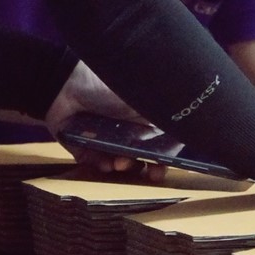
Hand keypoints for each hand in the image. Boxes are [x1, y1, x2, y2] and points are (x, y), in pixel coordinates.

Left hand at [45, 60, 166, 180]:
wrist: (67, 81)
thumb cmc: (110, 84)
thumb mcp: (145, 97)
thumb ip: (165, 114)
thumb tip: (187, 131)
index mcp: (143, 117)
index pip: (160, 143)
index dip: (164, 159)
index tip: (162, 169)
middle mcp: (126, 128)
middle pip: (141, 157)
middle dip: (145, 167)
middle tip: (148, 173)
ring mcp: (104, 138)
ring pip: (118, 162)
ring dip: (122, 167)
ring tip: (119, 163)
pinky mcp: (82, 145)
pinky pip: (93, 162)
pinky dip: (99, 165)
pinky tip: (103, 162)